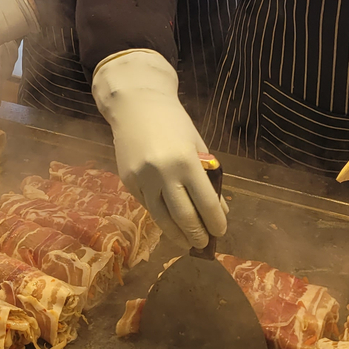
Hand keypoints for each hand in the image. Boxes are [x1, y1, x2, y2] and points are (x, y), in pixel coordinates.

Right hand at [92, 48, 225, 247]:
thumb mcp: (197, 145)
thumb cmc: (173, 121)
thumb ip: (208, 177)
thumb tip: (217, 209)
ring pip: (161, 218)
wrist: (135, 104)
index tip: (221, 232)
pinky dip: (159, 216)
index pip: (205, 203)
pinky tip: (168, 222)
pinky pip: (147, 205)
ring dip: (176, 235)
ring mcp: (142, 179)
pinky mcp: (127, 181)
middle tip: (204, 244)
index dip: (215, 222)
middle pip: (183, 216)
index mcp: (186, 161)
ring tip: (186, 243)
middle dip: (196, 234)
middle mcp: (162, 173)